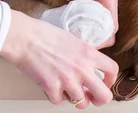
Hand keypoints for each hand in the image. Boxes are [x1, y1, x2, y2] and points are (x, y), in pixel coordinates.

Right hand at [1, 10, 118, 108]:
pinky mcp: (52, 88)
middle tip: (92, 97)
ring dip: (74, 98)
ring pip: (81, 103)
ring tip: (67, 89)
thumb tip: (89, 66)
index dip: (110, 80)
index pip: (113, 70)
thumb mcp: (72, 39)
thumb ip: (84, 54)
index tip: (104, 82)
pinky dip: (55, 96)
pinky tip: (50, 85)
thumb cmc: (44, 34)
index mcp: (89, 53)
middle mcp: (82, 68)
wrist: (24, 38)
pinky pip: (59, 101)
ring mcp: (68, 80)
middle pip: (104, 96)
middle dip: (99, 99)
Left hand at [49, 0, 118, 48]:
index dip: (105, 38)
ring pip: (96, 23)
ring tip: (72, 41)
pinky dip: (80, 24)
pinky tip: (68, 27)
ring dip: (88, 33)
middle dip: (96, 39)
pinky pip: (87, 16)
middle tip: (78, 47)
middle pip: (106, 28)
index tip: (91, 47)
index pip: (112, 24)